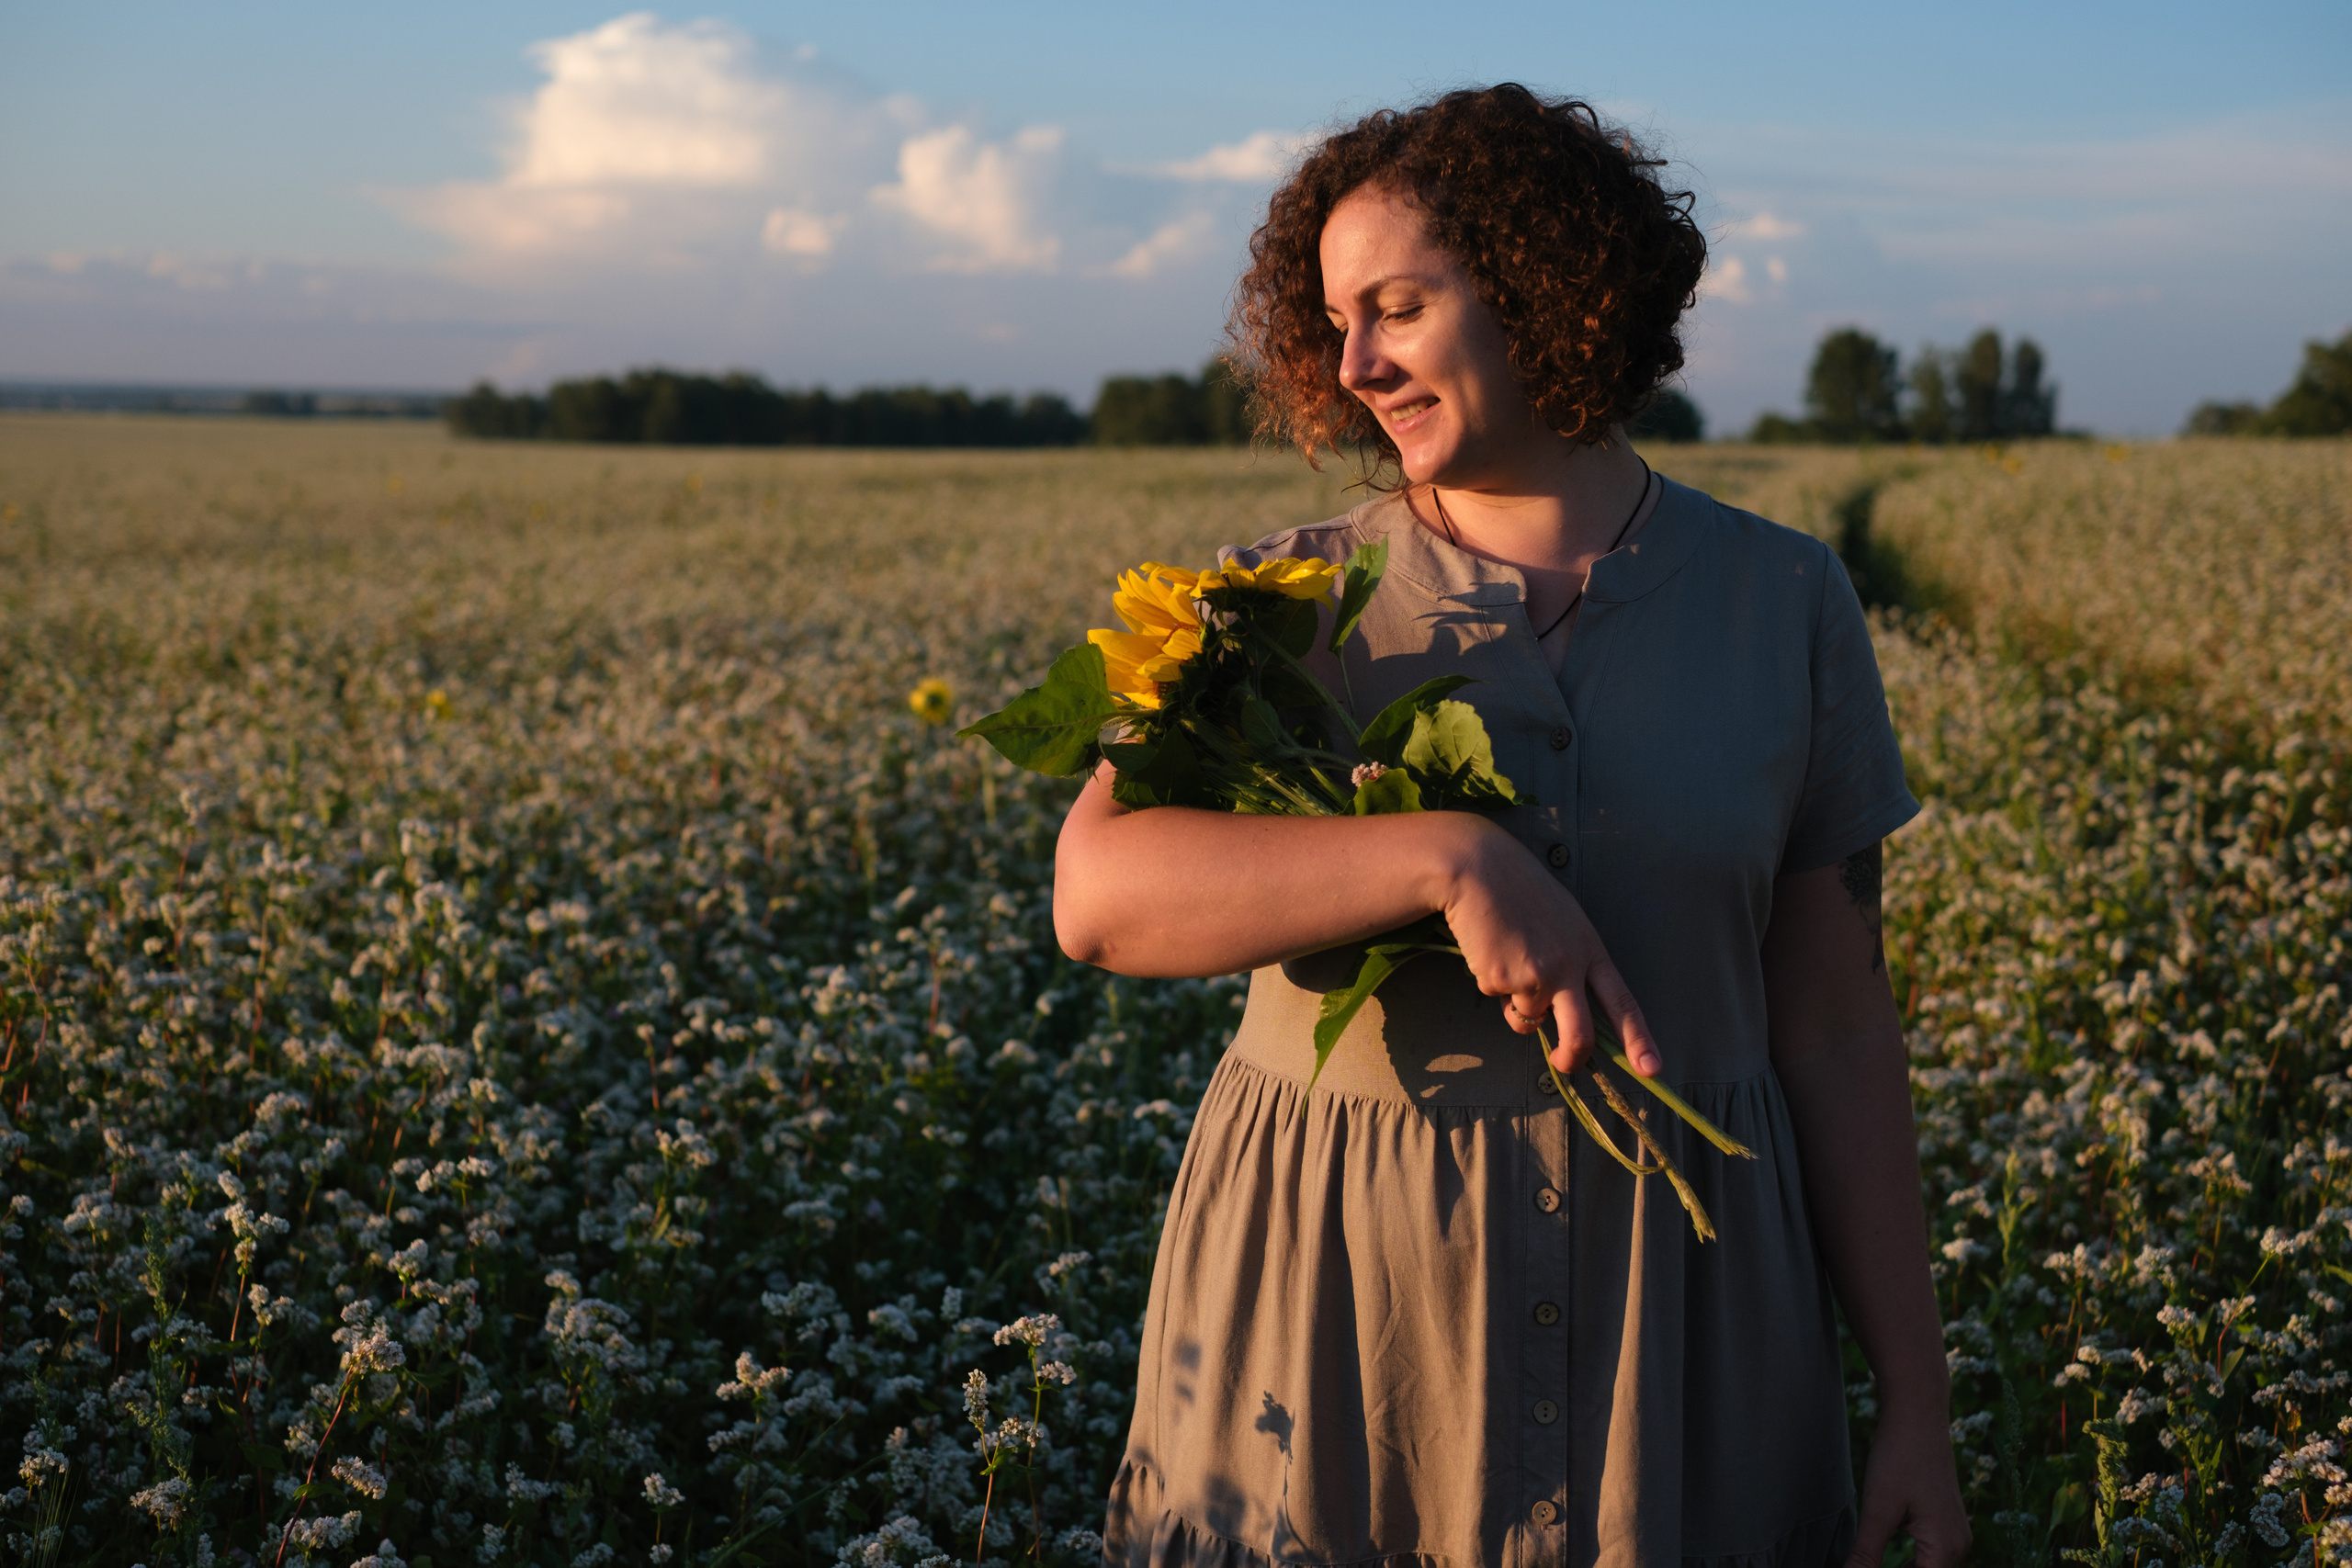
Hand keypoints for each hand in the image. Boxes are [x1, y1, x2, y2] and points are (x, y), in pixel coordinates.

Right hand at [1435, 817, 1661, 1075]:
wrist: (1478, 869)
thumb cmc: (1520, 892)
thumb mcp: (1563, 922)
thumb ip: (1570, 964)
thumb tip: (1551, 1015)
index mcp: (1589, 949)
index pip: (1622, 1001)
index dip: (1639, 1039)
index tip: (1652, 1069)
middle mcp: (1568, 967)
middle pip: (1580, 1034)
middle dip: (1572, 1059)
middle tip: (1563, 1065)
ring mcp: (1535, 975)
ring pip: (1527, 1020)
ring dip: (1514, 1004)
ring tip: (1506, 957)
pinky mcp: (1502, 980)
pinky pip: (1496, 999)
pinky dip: (1491, 982)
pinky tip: (1488, 947)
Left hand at [1847, 1407, 1969, 1567]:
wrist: (1918, 1414)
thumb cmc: (1899, 1457)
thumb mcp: (1878, 1510)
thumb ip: (1866, 1555)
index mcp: (1947, 1549)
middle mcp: (1958, 1547)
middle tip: (1857, 1564)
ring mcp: (1954, 1534)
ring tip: (1864, 1561)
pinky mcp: (1944, 1523)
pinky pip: (1926, 1554)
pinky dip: (1905, 1560)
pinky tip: (1877, 1557)